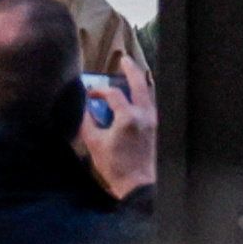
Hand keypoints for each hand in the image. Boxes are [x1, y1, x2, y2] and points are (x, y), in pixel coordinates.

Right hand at [78, 55, 156, 199]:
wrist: (138, 183)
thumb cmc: (115, 165)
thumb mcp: (94, 143)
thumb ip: (88, 122)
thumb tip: (86, 108)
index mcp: (128, 117)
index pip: (112, 94)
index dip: (99, 91)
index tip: (90, 94)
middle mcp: (144, 114)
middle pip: (139, 84)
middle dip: (131, 70)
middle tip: (124, 60)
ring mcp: (152, 120)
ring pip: (149, 93)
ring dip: (139, 81)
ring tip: (131, 74)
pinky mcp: (155, 127)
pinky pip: (150, 103)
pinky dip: (143, 95)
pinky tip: (137, 95)